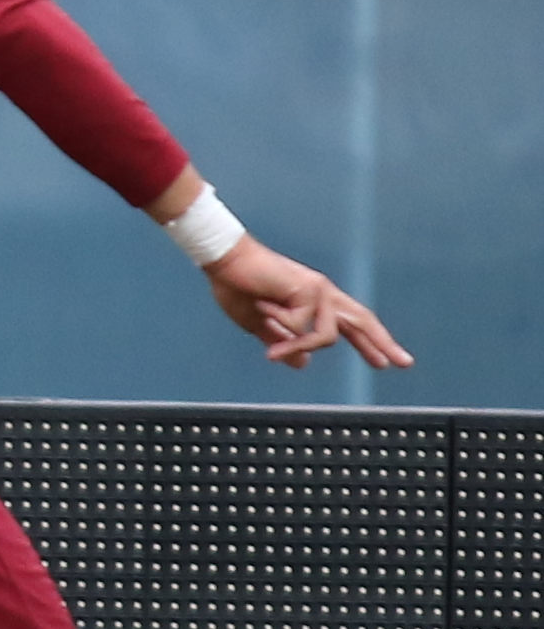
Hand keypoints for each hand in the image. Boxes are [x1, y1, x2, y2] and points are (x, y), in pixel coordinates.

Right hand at [205, 238, 411, 371]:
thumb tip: (303, 364)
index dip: (368, 344)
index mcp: (314, 303)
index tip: (384, 363)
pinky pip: (300, 327)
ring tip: (270, 353)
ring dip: (296, 347)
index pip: (350, 326)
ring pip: (327, 337)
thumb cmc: (238, 288)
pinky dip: (278, 327)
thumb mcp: (261, 326)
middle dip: (382, 344)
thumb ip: (283, 343)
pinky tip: (263, 308)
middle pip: (362, 322)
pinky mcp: (309, 288)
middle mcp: (323, 294)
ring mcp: (319, 290)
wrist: (224, 264)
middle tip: (403, 364)